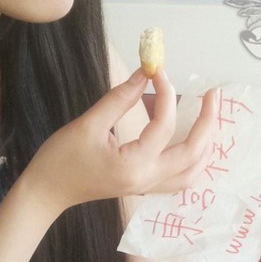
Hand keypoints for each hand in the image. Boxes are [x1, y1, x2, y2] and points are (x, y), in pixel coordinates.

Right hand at [25, 68, 217, 217]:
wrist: (48, 191)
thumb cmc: (61, 159)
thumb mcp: (88, 124)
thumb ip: (119, 98)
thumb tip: (145, 73)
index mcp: (135, 165)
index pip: (165, 126)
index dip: (166, 93)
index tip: (156, 70)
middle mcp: (148, 180)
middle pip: (193, 153)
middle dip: (208, 122)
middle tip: (213, 93)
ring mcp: (147, 187)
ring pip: (193, 171)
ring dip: (206, 145)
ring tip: (208, 117)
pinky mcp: (144, 187)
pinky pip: (180, 178)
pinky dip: (193, 160)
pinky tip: (194, 141)